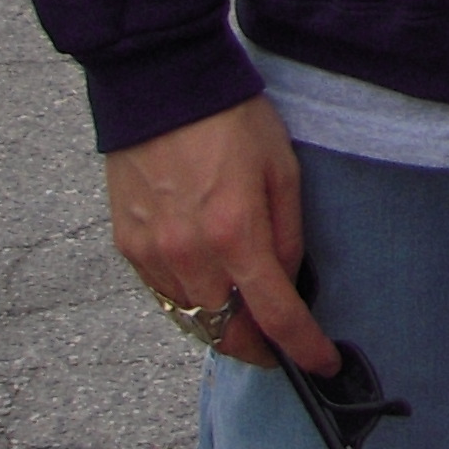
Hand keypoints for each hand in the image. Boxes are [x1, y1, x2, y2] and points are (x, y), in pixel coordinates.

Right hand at [104, 94, 337, 373]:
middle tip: (279, 346)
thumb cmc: (233, 121)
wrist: (162, 86)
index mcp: (237, 234)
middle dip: (258, 348)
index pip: (275, 316)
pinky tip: (208, 289)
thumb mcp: (283, 170)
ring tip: (245, 319)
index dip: (303, 347)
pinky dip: (188, 304)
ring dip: (221, 329)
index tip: (321, 362)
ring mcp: (153, 255)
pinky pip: (162, 296)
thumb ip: (288, 235)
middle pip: (226, 333)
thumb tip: (287, 284)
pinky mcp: (127, 246)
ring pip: (191, 322)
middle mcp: (189, 255)